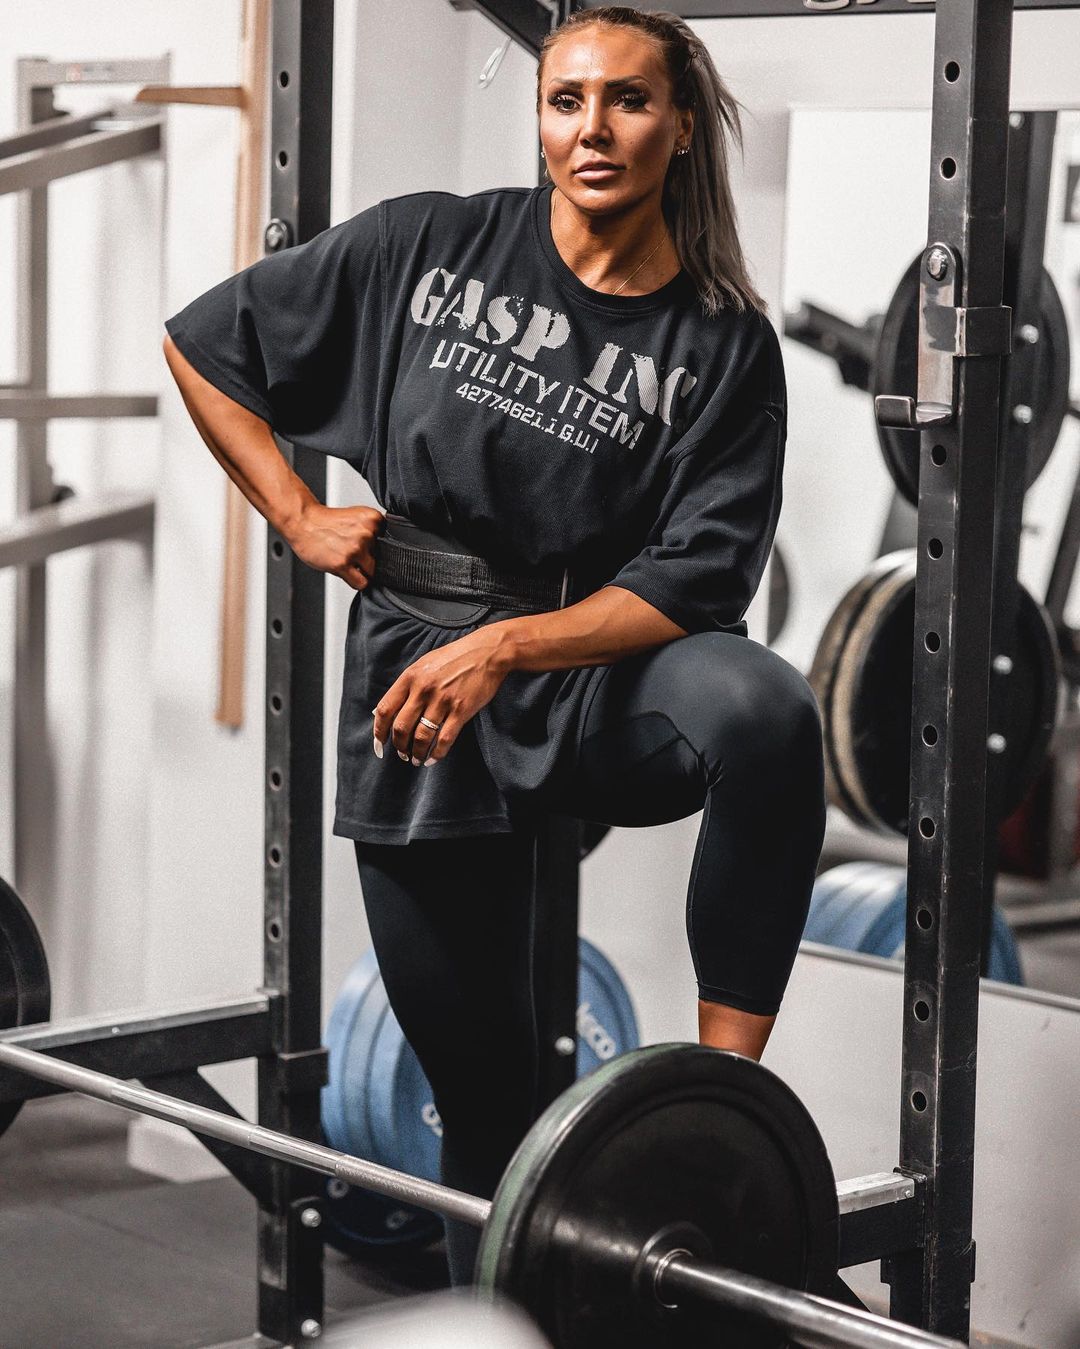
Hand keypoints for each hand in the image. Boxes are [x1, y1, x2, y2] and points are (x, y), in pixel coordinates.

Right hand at [287, 501, 384, 589]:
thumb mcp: (358, 517)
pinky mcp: (342, 563)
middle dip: (369, 560)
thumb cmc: (328, 522)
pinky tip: (346, 571)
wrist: (304, 522)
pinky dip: (356, 582)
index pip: (391, 544)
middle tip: (353, 553)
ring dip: (362, 572)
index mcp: (374, 519)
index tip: (368, 548)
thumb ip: (374, 531)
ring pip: (372, 573)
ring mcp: (355, 549)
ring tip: (348, 562)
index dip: (378, 549)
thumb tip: (390, 553)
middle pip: (383, 560)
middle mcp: (367, 533)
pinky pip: (361, 583)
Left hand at [372, 624, 513, 765]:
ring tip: (416, 759)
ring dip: (416, 753)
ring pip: (421, 737)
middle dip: (399, 746)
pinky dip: (437, 753)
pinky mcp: (461, 710)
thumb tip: (385, 710)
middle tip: (402, 754)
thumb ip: (406, 686)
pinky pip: (445, 739)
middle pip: (401, 728)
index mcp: (410, 677)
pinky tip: (433, 758)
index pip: (386, 710)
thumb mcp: (423, 665)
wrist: (486, 652)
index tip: (379, 745)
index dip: (379, 731)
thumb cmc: (454, 658)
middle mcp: (423, 689)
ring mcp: (443, 700)